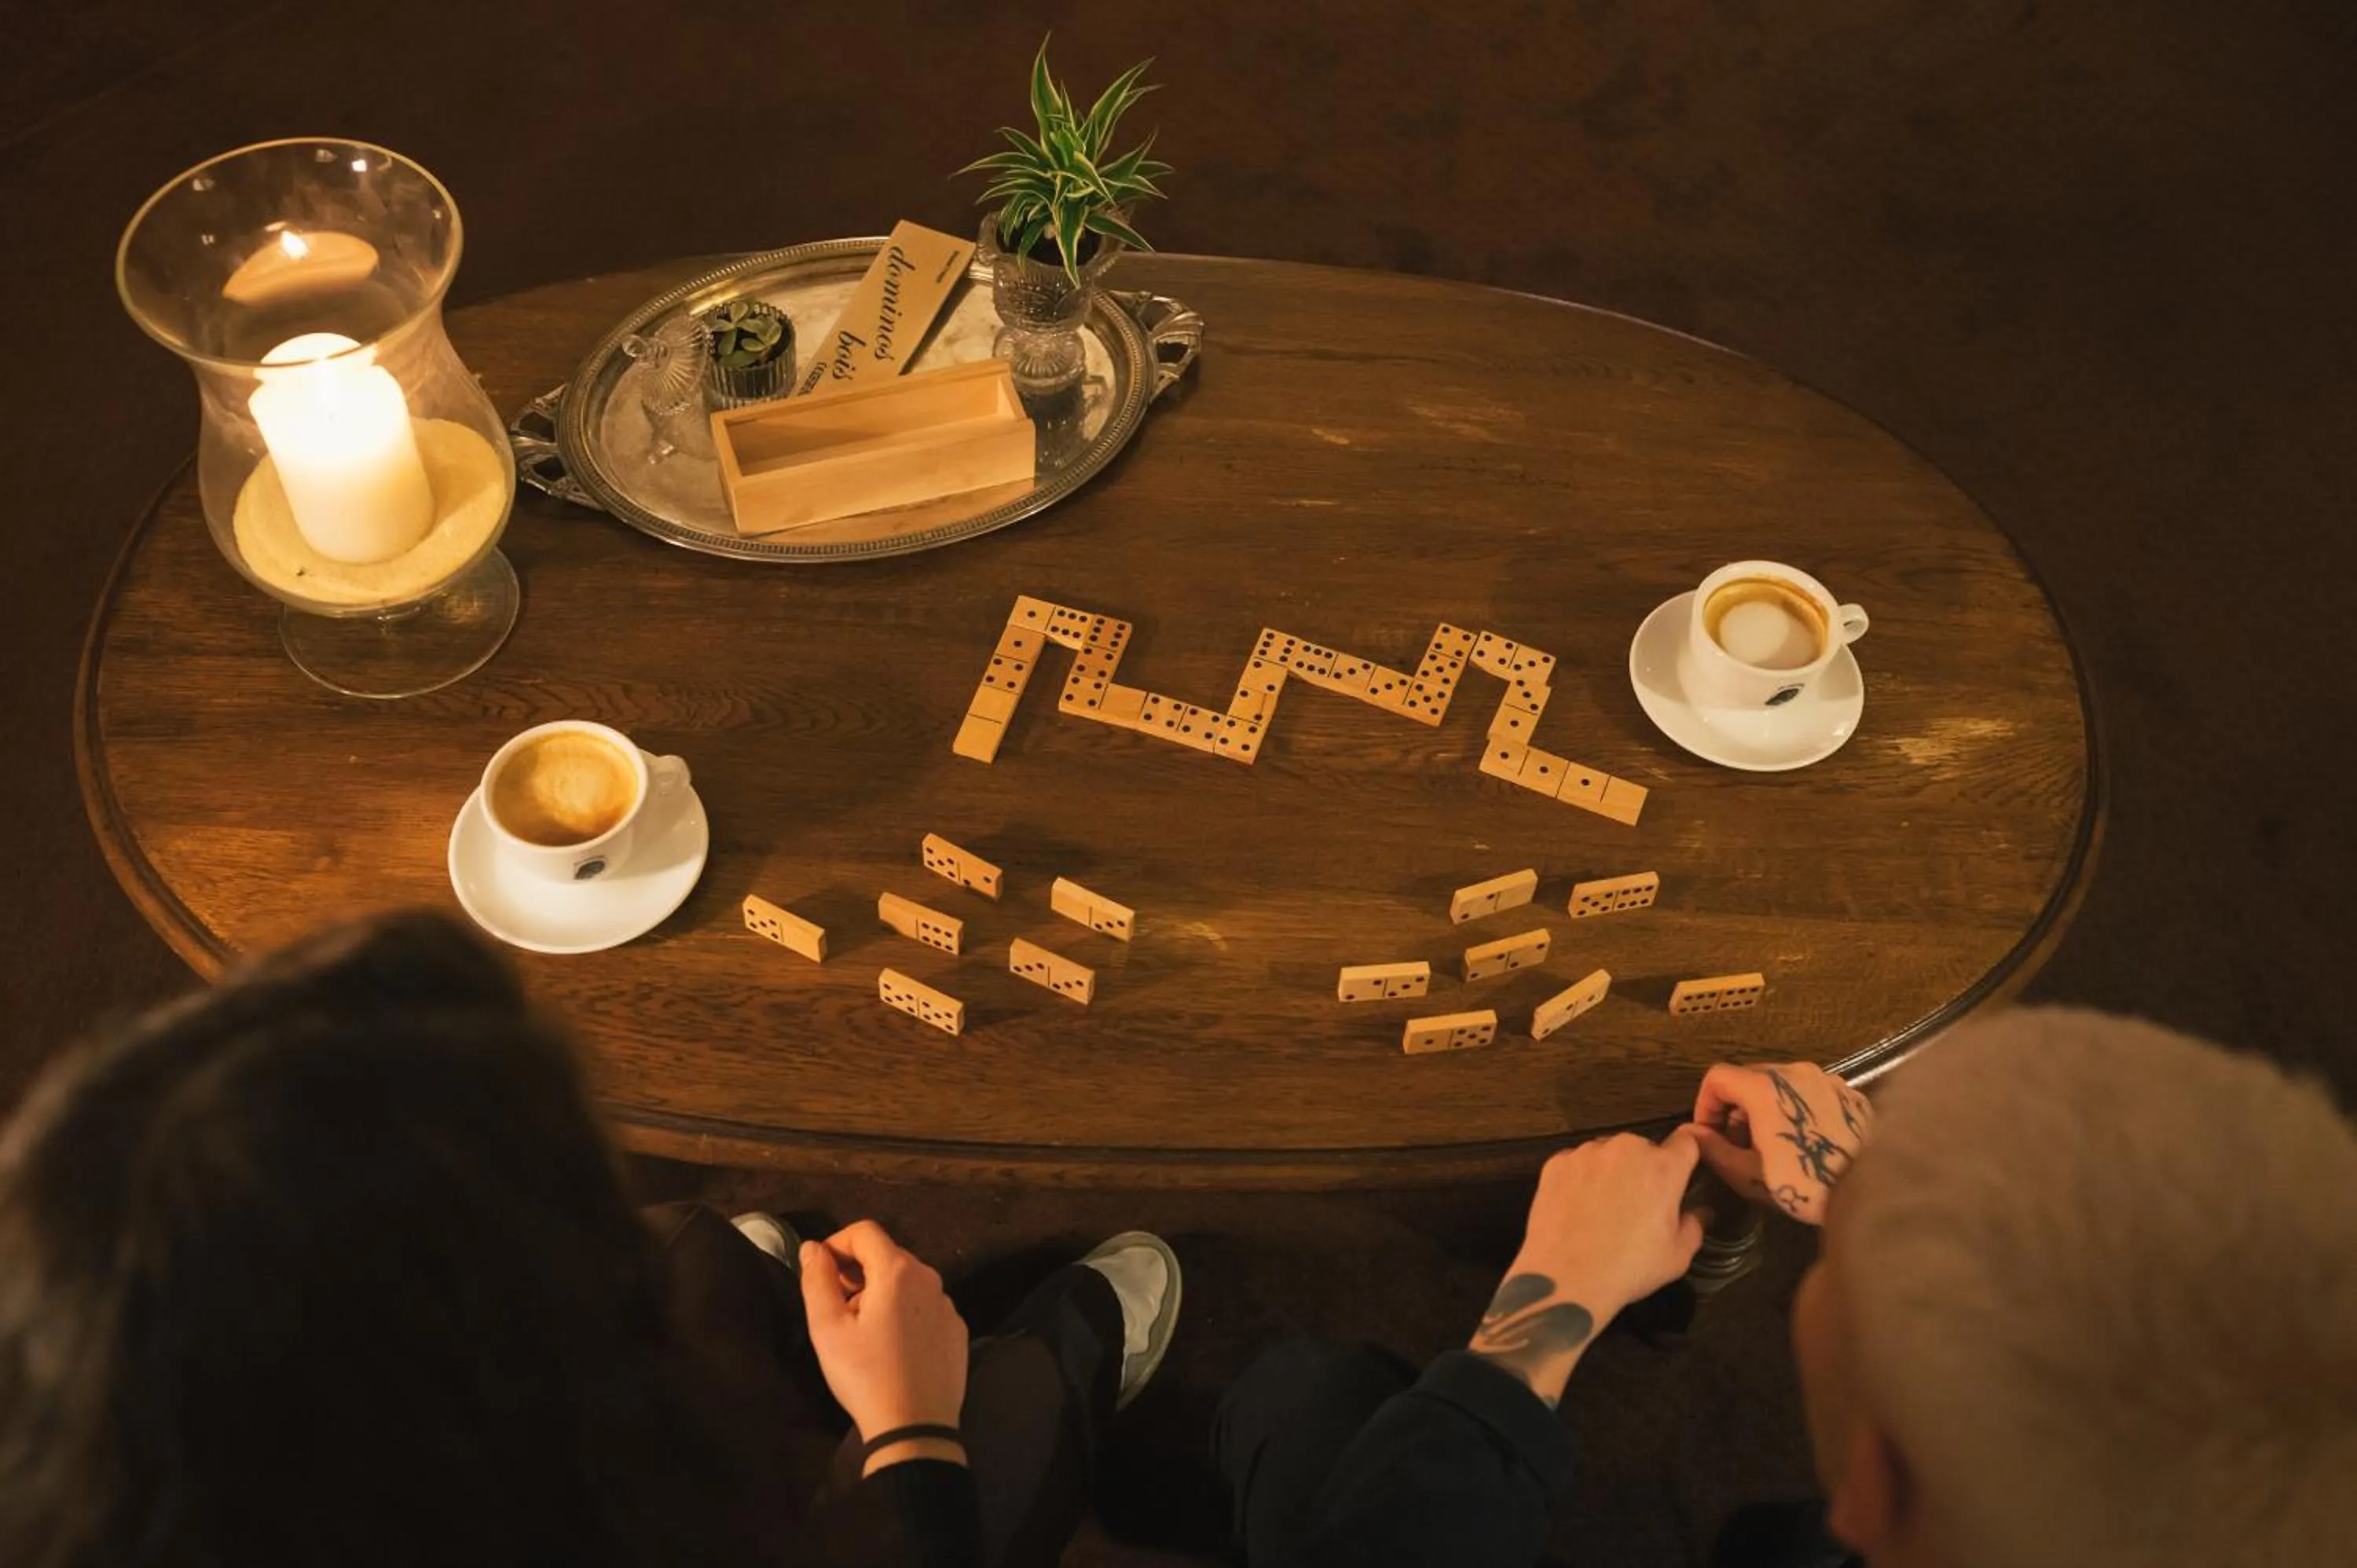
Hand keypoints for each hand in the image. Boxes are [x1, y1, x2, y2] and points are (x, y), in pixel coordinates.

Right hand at [800, 1220, 967, 1469]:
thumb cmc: (865, 1375)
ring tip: (861, 1330)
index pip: (865, 1232)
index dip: (837, 1243)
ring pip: (907, 1282)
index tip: (820, 1270)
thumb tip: (813, 1248)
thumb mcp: (828, 1328)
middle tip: (836, 1305)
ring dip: (880, 1292)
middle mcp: (930, 1279)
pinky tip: (891, 1346)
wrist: (916, 1427)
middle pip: (887, 1255)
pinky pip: (924, 1307)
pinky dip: (903, 1312)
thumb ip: (817, 1280)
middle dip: (857, 1270)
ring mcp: (948, 1306)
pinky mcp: (957, 1330)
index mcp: (898, 1271)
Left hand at [1469, 1130, 1707, 1404]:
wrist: (1566, 1278)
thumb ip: (1694, 1225)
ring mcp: (1587, 1153)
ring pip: (1608, 1154)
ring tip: (1603, 1209)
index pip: (1686, 1142)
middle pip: (1643, 1149)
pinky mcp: (1556, 1163)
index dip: (1685, 1155)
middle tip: (1638, 1205)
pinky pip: (1576, 1164)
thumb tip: (1699, 1212)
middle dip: (1644, 1170)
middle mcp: (1626, 1149)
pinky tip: (1576, 1209)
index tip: (1681, 1171)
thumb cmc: (1630, 1267)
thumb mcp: (1677, 1256)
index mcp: (1663, 1167)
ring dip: (1611, 1172)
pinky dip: (1580, 1179)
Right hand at [1689, 1062, 1872, 1224]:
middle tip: (1739, 1145)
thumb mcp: (1749, 1175)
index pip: (1718, 1077)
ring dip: (1767, 1108)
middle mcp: (1795, 1071)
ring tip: (1774, 1145)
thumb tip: (1693, 1134)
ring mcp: (1827, 1079)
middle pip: (1750, 1077)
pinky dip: (1797, 1109)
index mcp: (1766, 1087)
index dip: (1705, 1104)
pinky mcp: (1851, 1093)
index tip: (1711, 1134)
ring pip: (1782, 1083)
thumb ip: (1714, 1149)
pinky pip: (1812, 1092)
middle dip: (1736, 1108)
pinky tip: (1807, 1141)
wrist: (1876, 1191)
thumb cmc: (1806, 1185)